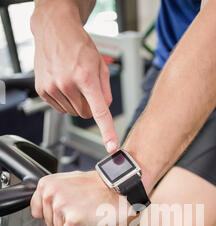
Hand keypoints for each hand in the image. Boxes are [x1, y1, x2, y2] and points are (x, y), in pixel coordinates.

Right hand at [30, 0, 117, 152]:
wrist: (55, 30)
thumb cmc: (79, 46)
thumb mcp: (100, 65)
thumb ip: (106, 91)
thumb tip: (105, 110)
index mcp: (86, 78)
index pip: (100, 112)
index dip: (107, 132)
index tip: (111, 146)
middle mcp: (67, 84)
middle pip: (86, 114)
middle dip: (89, 105)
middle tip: (86, 87)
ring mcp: (53, 88)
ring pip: (73, 112)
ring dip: (76, 102)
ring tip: (73, 81)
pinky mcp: (43, 90)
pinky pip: (61, 108)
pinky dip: (65, 100)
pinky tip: (63, 84)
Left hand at [30, 171, 125, 225]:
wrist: (117, 190)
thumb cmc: (97, 187)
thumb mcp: (68, 182)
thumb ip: (53, 193)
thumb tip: (43, 210)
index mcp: (47, 184)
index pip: (36, 210)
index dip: (51, 213)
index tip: (64, 209)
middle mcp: (51, 193)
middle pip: (48, 221)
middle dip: (62, 219)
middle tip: (78, 208)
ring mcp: (62, 207)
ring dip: (71, 225)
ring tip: (84, 212)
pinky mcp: (73, 220)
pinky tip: (86, 221)